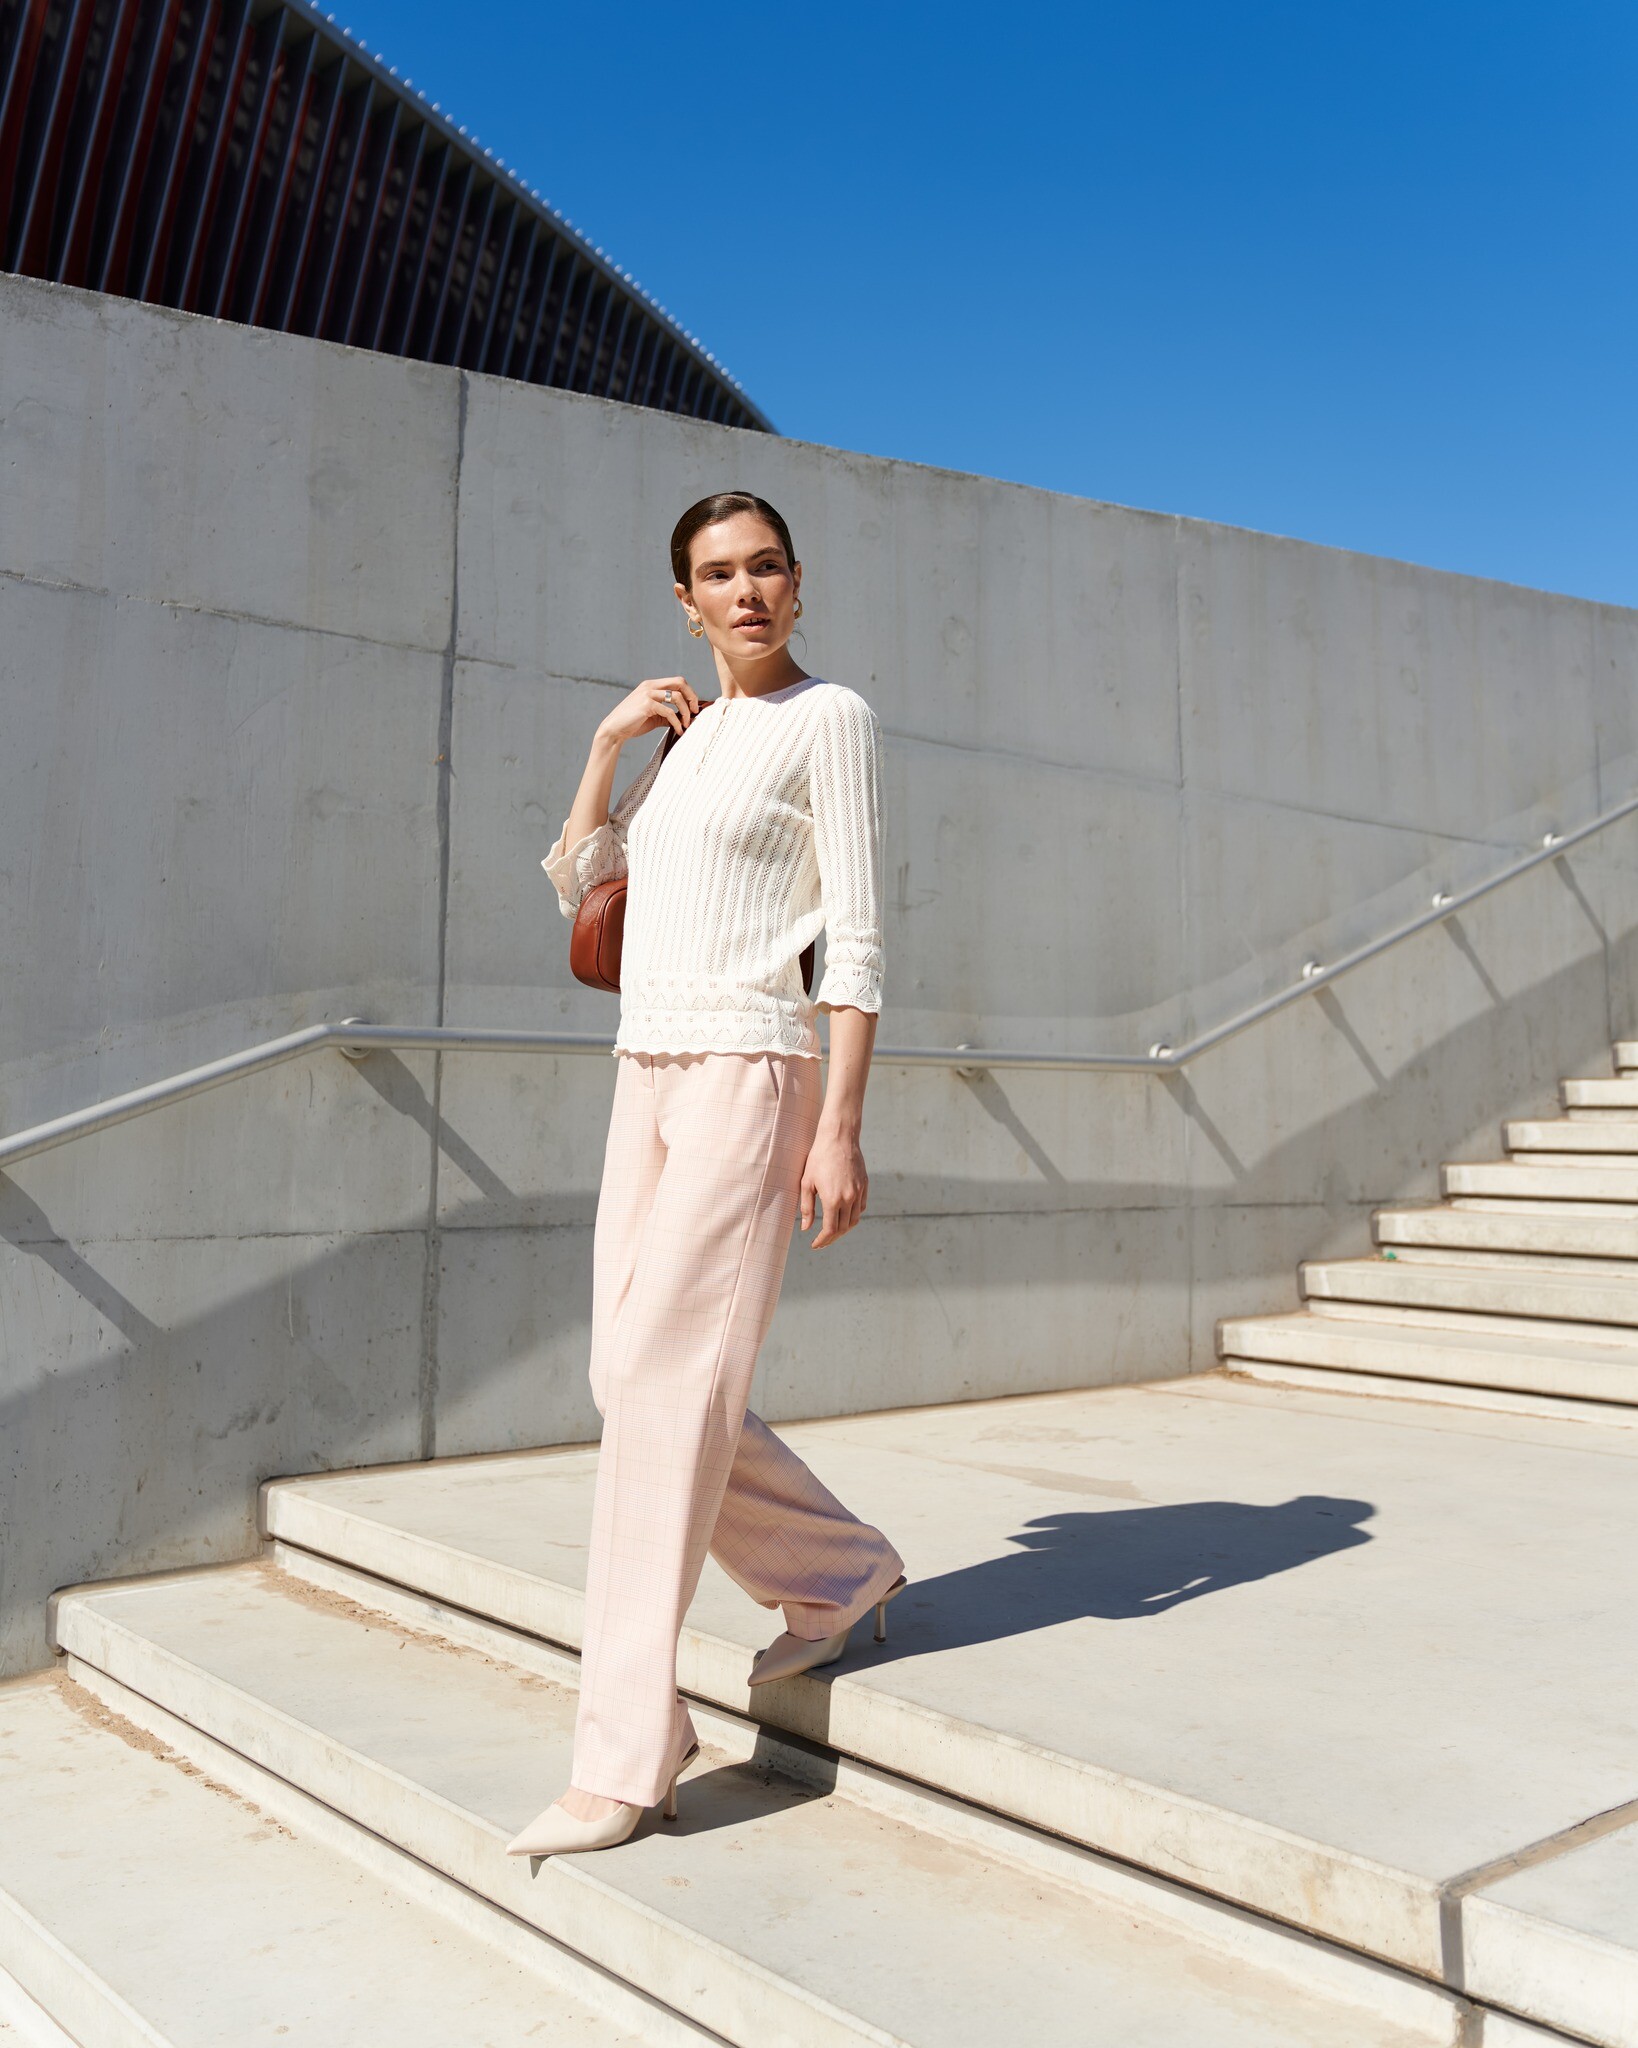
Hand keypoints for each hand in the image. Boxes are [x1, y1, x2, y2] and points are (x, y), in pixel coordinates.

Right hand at [598, 676, 699, 747]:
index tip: (694, 707)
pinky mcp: (646, 705)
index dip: (689, 693)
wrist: (614, 729)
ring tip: (686, 725)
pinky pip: (669, 711)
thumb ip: (668, 714)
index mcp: (651, 685)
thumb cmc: (633, 723)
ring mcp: (648, 694)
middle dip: (692, 697)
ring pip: (677, 697)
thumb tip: (686, 718)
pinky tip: (678, 730)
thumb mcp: (654, 716)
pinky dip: (677, 722)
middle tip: (695, 712)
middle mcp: (650, 686)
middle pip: (680, 682)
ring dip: (686, 712)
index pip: (677, 681)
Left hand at [800, 1122, 867, 1248]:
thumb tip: (806, 1227)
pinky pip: (861, 1207)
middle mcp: (849, 1198)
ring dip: (843, 1229)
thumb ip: (807, 1207)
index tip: (815, 1245)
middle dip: (832, 1238)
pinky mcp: (865, 1185)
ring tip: (832, 1231)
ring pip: (854, 1219)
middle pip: (843, 1228)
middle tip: (822, 1241)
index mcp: (833, 1200)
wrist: (839, 1137)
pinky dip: (853, 1216)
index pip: (830, 1230)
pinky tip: (844, 1215)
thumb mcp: (807, 1182)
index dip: (823, 1240)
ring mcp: (859, 1192)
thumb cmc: (819, 1157)